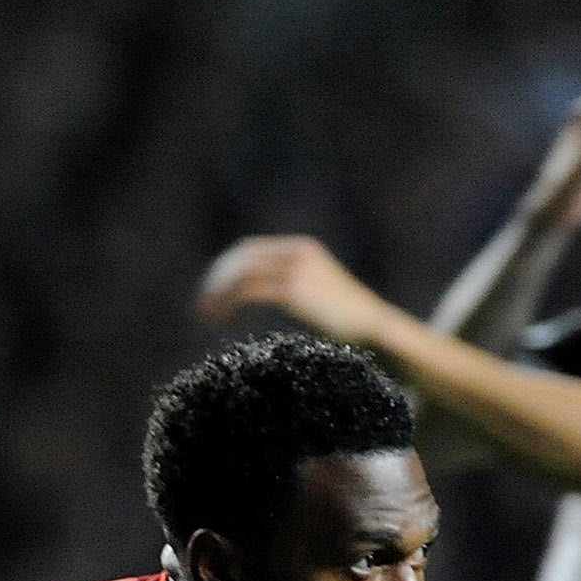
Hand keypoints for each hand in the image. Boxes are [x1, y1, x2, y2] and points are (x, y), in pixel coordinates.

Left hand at [197, 235, 397, 345]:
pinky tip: (224, 325)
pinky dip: (228, 306)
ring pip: (239, 274)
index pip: (250, 250)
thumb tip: (257, 295)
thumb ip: (291, 288)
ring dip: (217, 295)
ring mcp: (296, 269)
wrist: (379, 330)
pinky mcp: (293, 290)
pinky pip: (246, 291)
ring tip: (207, 319)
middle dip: (215, 281)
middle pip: (240, 258)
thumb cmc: (351, 325)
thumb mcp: (318, 297)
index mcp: (304, 249)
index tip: (212, 297)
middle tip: (202, 309)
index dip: (225, 270)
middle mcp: (299, 253)